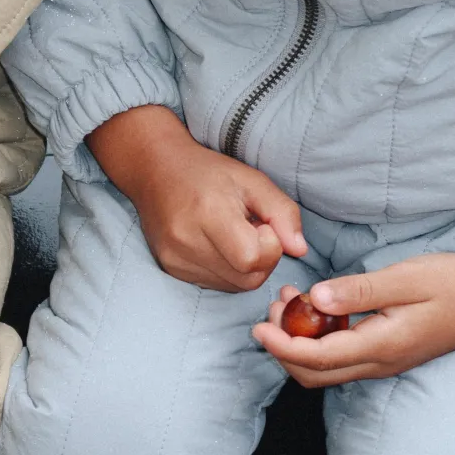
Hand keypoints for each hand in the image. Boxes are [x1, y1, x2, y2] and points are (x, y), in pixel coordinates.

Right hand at [87, 106, 306, 291]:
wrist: (155, 169)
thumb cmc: (208, 172)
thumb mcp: (251, 179)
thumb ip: (282, 212)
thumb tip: (299, 249)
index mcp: (209, 211)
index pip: (252, 257)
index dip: (268, 244)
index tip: (260, 223)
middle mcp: (187, 239)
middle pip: (246, 278)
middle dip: (261, 258)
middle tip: (250, 228)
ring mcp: (175, 257)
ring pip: (233, 285)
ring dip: (244, 266)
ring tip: (232, 234)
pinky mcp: (170, 268)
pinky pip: (215, 283)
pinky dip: (226, 270)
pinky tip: (217, 244)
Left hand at [253, 252, 454, 385]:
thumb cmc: (450, 284)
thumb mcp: (404, 279)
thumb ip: (359, 290)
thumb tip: (315, 297)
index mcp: (382, 346)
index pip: (318, 358)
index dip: (282, 346)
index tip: (258, 326)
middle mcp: (380, 362)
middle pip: (316, 374)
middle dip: (284, 347)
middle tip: (271, 309)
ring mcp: (384, 361)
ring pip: (328, 368)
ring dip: (299, 342)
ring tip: (288, 300)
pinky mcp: (387, 352)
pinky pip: (342, 357)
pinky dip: (319, 337)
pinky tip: (315, 306)